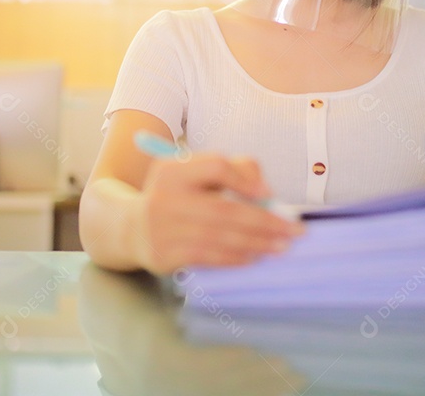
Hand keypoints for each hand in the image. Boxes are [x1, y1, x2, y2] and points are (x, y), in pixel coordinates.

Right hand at [137, 153, 303, 272]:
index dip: (245, 179)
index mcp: (173, 169)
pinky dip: (236, 257)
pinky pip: (209, 257)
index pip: (216, 166)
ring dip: (258, 243)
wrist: (131, 228)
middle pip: (225, 209)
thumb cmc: (177, 196)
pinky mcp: (165, 255)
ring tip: (282, 246)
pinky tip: (255, 256)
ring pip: (221, 237)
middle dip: (266, 222)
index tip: (269, 195)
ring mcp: (163, 228)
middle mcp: (165, 197)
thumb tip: (267, 195)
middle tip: (294, 231)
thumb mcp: (193, 173)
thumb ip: (232, 170)